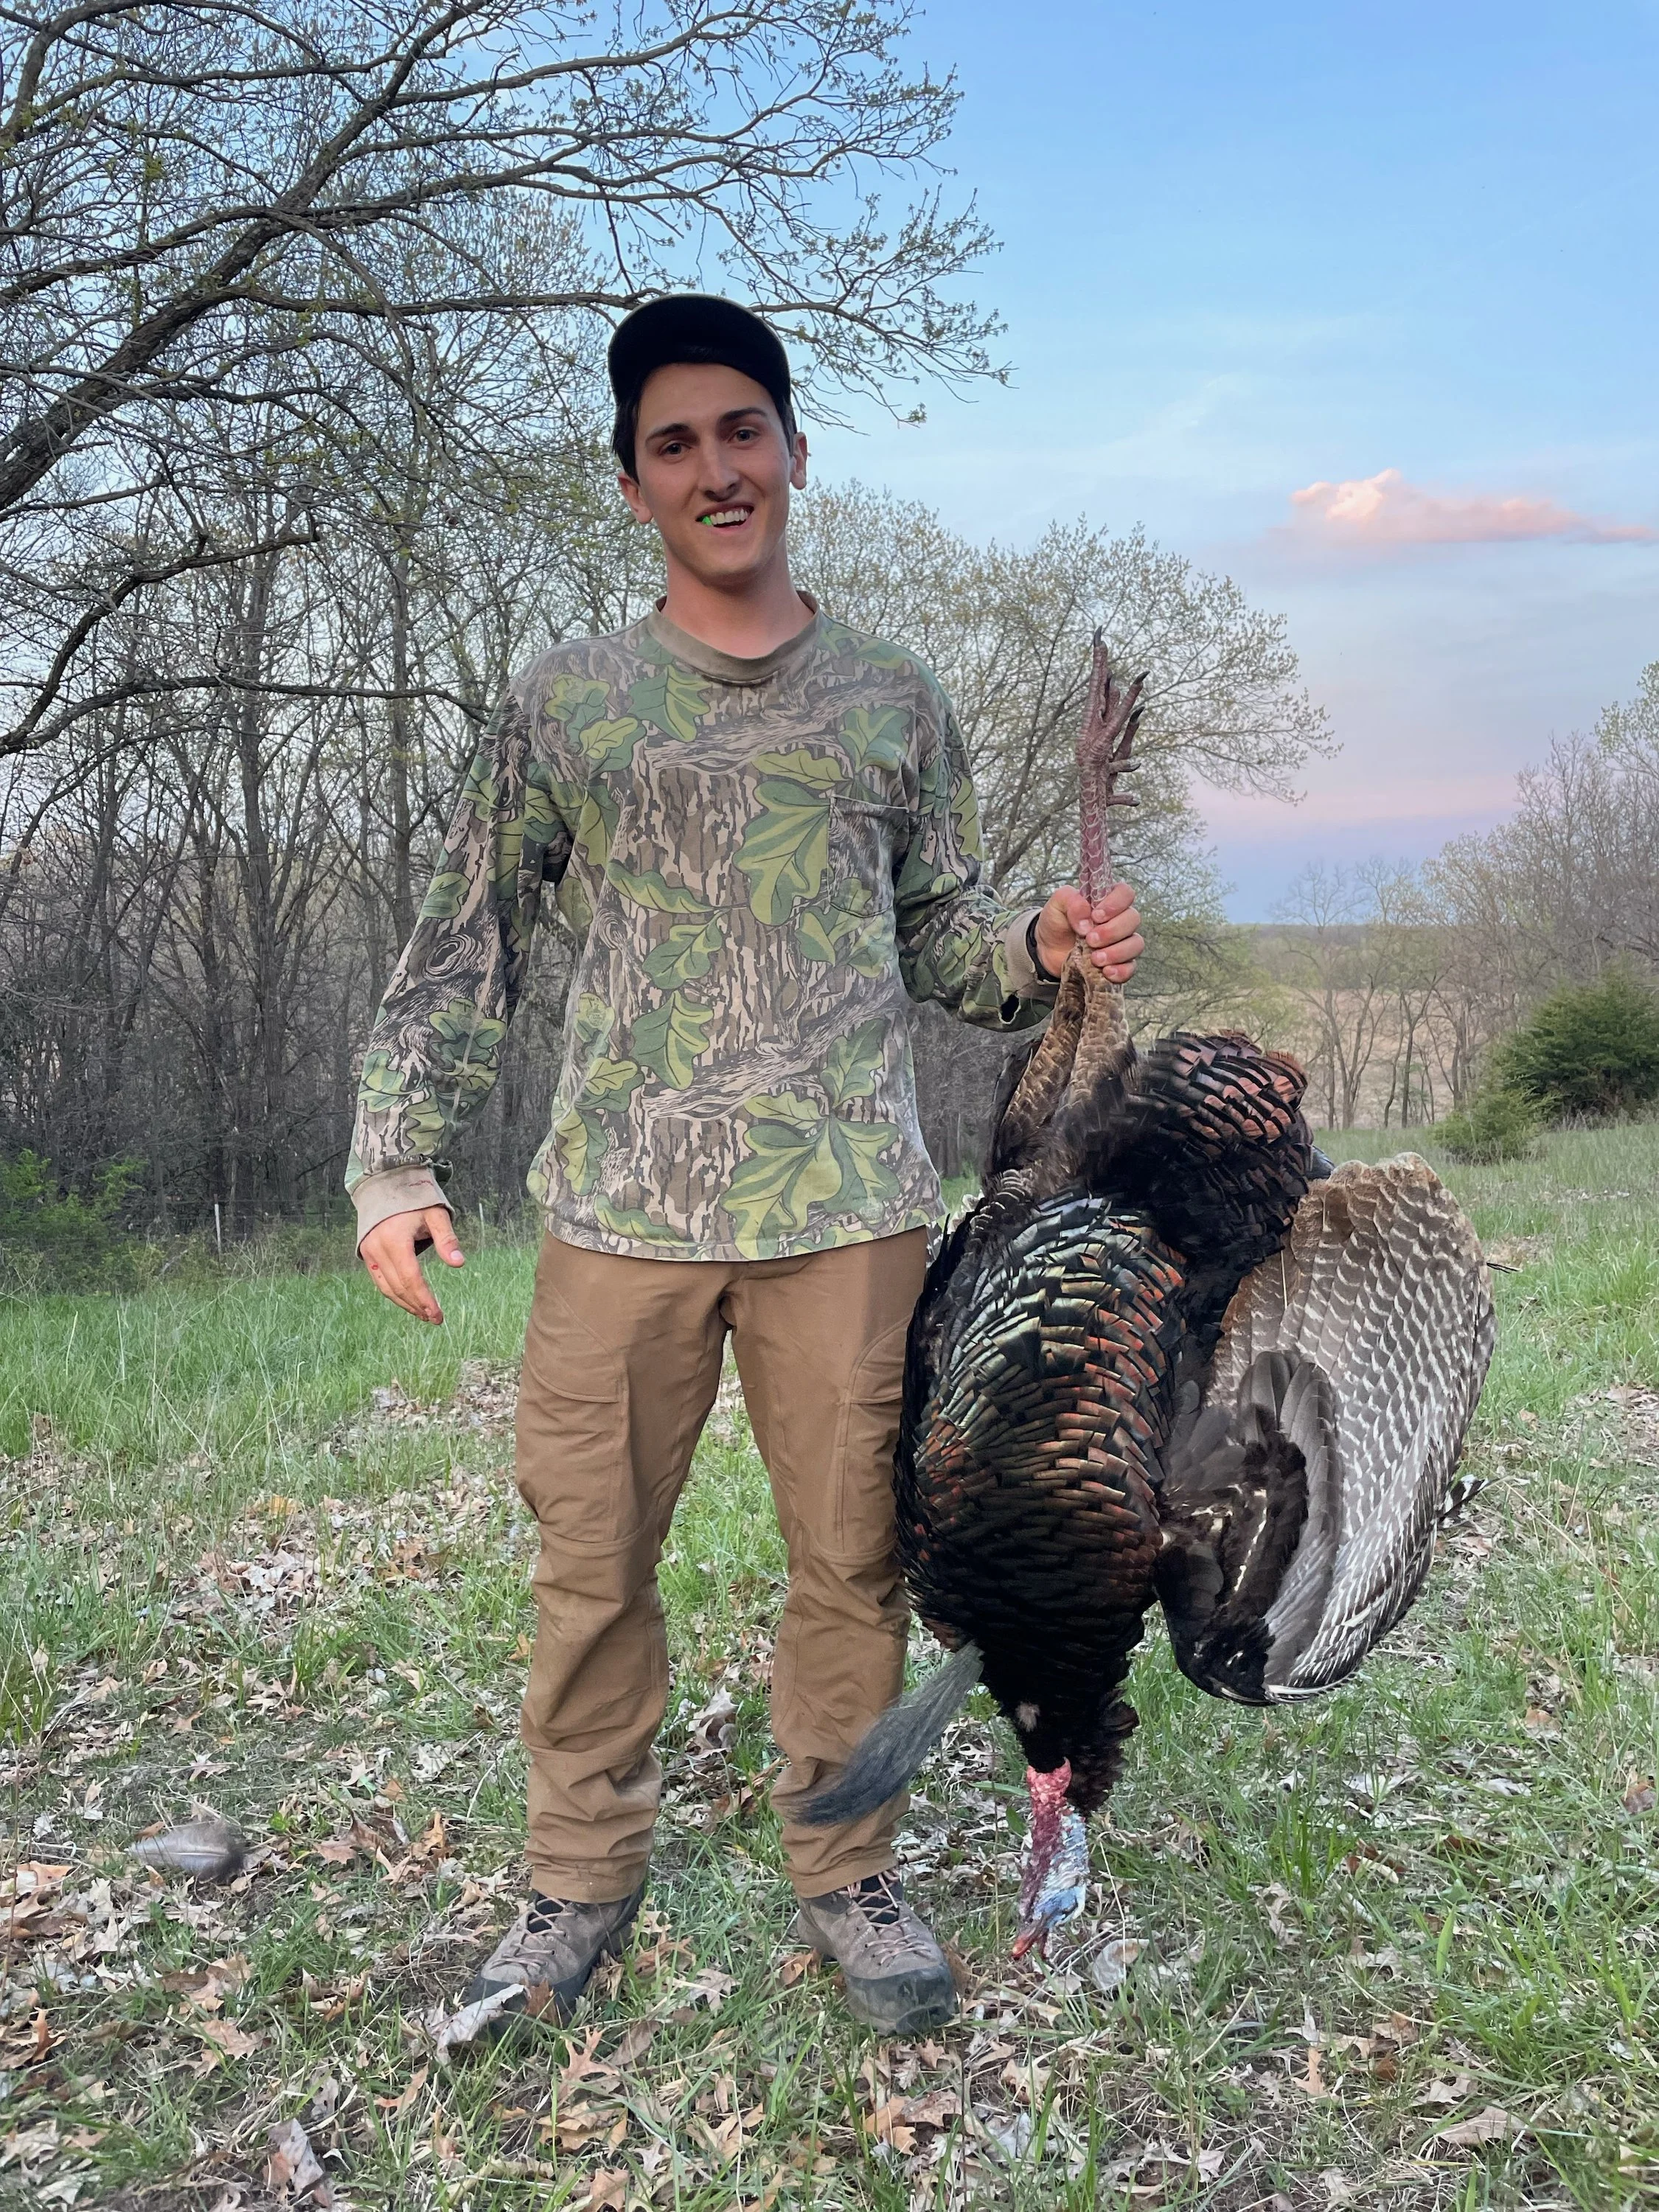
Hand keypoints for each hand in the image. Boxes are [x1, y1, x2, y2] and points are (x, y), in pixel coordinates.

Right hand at [360, 1206, 464, 1324]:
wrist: (385, 1184)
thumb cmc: (415, 1198)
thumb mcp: (436, 1213)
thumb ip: (447, 1238)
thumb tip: (459, 1264)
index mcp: (396, 1239)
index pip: (411, 1278)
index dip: (425, 1299)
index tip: (438, 1315)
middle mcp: (378, 1248)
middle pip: (399, 1287)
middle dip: (417, 1306)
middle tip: (435, 1319)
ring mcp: (369, 1251)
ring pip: (386, 1288)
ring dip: (405, 1304)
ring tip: (423, 1315)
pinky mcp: (366, 1253)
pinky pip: (379, 1280)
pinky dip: (393, 1293)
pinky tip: (408, 1301)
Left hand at [1034, 881, 1143, 983]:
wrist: (1047, 951)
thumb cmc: (1056, 924)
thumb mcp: (1056, 905)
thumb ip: (1071, 901)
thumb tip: (1087, 917)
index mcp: (1107, 900)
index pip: (1125, 893)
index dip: (1116, 904)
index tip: (1096, 916)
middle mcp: (1119, 919)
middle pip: (1133, 919)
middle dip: (1112, 931)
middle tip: (1090, 939)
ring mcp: (1122, 942)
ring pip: (1136, 944)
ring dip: (1117, 952)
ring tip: (1095, 958)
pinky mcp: (1120, 963)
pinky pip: (1131, 967)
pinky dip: (1120, 970)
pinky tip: (1105, 971)